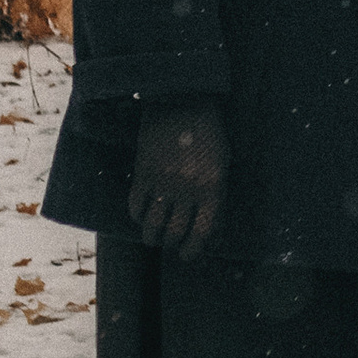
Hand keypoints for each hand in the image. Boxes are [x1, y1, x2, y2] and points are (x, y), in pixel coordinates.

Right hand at [129, 103, 227, 261]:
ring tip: (153, 238)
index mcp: (212, 189)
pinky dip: (137, 216)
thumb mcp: (222, 165)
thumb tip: (211, 230)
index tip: (187, 255)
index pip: (201, 234)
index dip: (193, 251)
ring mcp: (163, 182)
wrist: (183, 102)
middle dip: (171, 245)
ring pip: (152, 226)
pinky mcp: (143, 173)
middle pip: (174, 234)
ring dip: (152, 237)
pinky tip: (141, 215)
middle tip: (170, 246)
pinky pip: (135, 206)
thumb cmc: (209, 133)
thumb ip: (217, 196)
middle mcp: (187, 190)